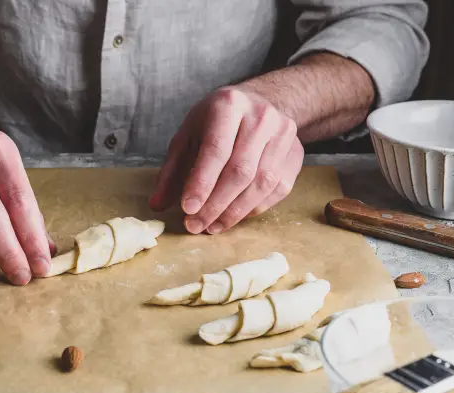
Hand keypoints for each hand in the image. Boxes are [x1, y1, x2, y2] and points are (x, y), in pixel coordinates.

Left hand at [149, 86, 303, 233]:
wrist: (259, 104)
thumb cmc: (215, 122)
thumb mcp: (187, 136)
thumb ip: (172, 171)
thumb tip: (157, 205)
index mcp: (229, 105)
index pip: (216, 150)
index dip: (202, 183)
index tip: (187, 209)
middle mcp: (261, 116)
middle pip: (240, 171)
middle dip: (216, 205)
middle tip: (195, 225)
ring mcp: (284, 134)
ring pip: (262, 183)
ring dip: (234, 212)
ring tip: (211, 227)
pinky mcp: (296, 154)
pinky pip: (277, 189)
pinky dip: (253, 208)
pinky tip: (233, 217)